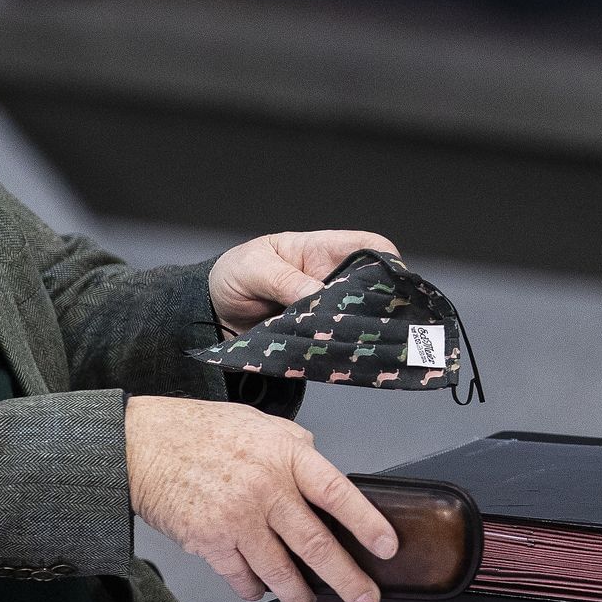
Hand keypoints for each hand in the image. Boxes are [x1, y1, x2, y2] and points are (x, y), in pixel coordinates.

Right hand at [125, 395, 396, 601]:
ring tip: (307, 601)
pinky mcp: (210, 541)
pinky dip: (255, 587)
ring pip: (281, 572)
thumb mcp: (261, 425)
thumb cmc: (201, 431)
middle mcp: (265, 487)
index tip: (386, 547)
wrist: (144, 444)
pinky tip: (260, 586)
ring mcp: (237, 518)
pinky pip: (243, 577)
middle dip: (347, 579)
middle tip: (365, 598)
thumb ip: (297, 452)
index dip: (366, 522)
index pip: (336, 492)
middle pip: (316, 544)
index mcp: (285, 454)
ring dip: (299, 594)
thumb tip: (325, 483)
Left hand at [208, 230, 400, 333]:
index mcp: (319, 250)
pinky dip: (340, 347)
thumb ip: (285, 280)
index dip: (387, 261)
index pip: (368, 247)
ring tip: (356, 340)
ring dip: (359, 328)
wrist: (210, 313)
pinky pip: (336, 340)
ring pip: (358, 317)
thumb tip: (318, 294)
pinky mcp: (316, 334)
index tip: (390, 283)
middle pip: (372, 287)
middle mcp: (329, 278)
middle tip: (373, 321)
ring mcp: (325, 308)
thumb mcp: (254, 269)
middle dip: (379, 303)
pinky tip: (339, 354)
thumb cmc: (232, 276)